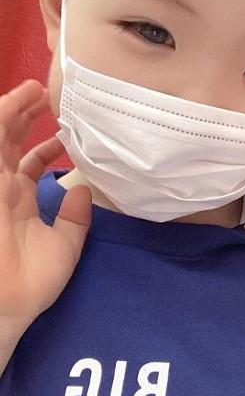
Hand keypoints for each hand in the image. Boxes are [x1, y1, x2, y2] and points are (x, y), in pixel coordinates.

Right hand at [0, 80, 91, 334]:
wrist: (2, 306)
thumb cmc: (29, 283)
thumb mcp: (64, 246)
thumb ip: (76, 218)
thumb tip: (84, 189)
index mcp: (18, 200)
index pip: (27, 161)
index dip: (44, 142)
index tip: (65, 126)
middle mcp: (1, 187)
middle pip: (9, 141)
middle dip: (26, 115)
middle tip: (48, 93)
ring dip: (11, 110)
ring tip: (34, 89)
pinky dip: (1, 120)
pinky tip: (13, 103)